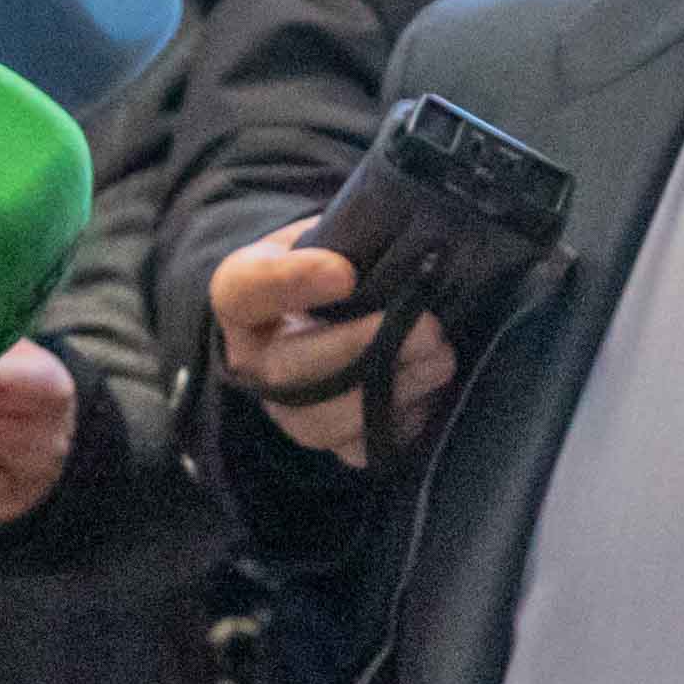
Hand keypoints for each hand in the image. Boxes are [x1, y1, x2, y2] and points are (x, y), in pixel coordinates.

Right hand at [209, 228, 451, 468]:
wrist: (323, 314)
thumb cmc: (326, 266)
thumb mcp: (324, 235)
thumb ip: (348, 237)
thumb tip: (404, 242)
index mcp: (241, 298)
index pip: (244, 291)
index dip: (290, 284)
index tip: (345, 273)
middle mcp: (254, 361)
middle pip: (287, 369)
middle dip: (362, 348)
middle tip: (425, 327)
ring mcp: (286, 409)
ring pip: (322, 420)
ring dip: (391, 390)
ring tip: (441, 358)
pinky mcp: (326, 439)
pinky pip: (358, 448)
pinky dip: (399, 423)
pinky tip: (429, 393)